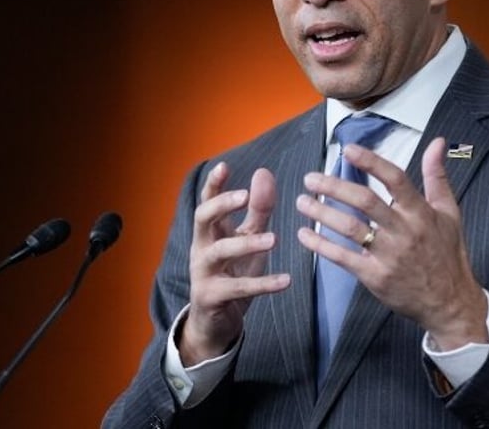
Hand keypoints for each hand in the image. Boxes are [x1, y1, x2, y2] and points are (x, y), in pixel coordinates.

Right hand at [180, 163, 290, 365]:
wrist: (215, 322)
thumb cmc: (232, 273)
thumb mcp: (247, 238)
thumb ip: (257, 208)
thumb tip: (264, 172)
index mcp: (210, 231)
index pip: (207, 201)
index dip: (214, 184)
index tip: (224, 166)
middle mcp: (202, 248)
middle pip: (202, 219)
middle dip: (221, 205)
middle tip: (243, 196)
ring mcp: (203, 273)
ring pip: (219, 253)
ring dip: (246, 243)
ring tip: (274, 239)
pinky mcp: (212, 297)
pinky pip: (238, 289)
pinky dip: (263, 283)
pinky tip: (286, 280)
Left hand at [296, 137, 488, 349]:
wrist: (450, 303)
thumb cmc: (447, 253)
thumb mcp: (449, 212)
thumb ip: (437, 175)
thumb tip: (438, 143)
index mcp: (420, 212)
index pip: (395, 179)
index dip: (371, 162)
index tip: (348, 150)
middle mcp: (404, 231)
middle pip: (365, 201)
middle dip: (334, 186)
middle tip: (310, 178)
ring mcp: (389, 255)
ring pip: (350, 228)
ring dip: (322, 213)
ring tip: (302, 201)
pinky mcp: (376, 277)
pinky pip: (343, 258)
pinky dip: (321, 245)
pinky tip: (304, 235)